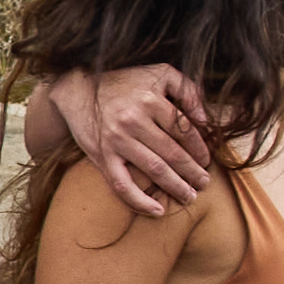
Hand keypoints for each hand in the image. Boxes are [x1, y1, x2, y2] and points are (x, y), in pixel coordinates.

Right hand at [69, 64, 215, 221]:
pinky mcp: (102, 155)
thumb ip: (187, 89)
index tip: (206, 160)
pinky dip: (139, 200)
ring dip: (175, 186)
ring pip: (154, 169)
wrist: (78, 89)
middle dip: (192, 172)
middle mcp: (134, 121)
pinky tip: (157, 210)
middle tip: (204, 184)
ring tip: (189, 196)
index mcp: (151, 100)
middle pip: (173, 153)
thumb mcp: (160, 73)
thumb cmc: (124, 81)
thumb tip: (204, 119)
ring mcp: (116, 140)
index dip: (199, 148)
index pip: (184, 130)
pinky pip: (122, 183)